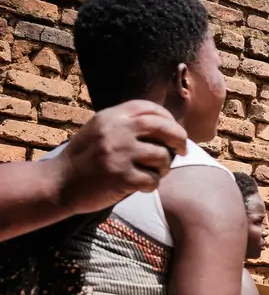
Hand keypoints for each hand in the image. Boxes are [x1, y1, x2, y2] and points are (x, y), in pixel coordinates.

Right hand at [53, 100, 187, 214]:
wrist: (59, 183)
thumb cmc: (85, 158)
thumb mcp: (100, 129)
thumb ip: (126, 123)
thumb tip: (166, 124)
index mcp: (111, 117)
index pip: (149, 108)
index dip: (168, 118)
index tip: (174, 130)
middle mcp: (116, 132)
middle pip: (163, 127)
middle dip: (179, 138)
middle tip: (183, 149)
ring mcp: (118, 154)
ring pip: (162, 156)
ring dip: (164, 167)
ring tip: (155, 172)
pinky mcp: (121, 177)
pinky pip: (152, 180)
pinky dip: (152, 185)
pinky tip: (142, 186)